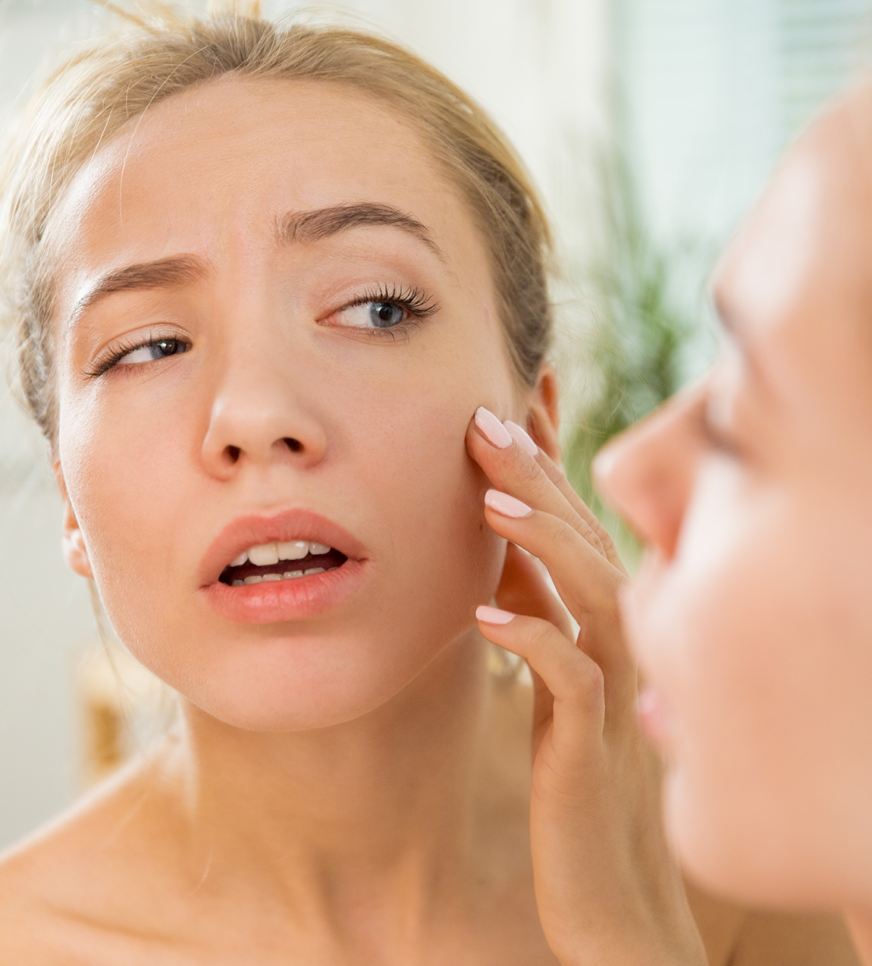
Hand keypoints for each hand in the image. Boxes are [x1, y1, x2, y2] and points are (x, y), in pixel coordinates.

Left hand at [467, 407, 706, 965]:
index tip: (504, 403)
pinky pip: (571, 682)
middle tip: (481, 420)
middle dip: (534, 477)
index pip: (572, 522)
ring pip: (590, 595)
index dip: (541, 462)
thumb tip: (495, 546)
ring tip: (488, 500)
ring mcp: (615, 688)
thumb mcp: (548, 670)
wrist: (607, 886)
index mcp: (601, 619)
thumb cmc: (573, 769)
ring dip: (542, 542)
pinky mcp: (595, 744)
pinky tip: (485, 616)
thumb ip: (533, 606)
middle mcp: (619, 640)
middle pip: (582, 539)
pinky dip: (532, 642)